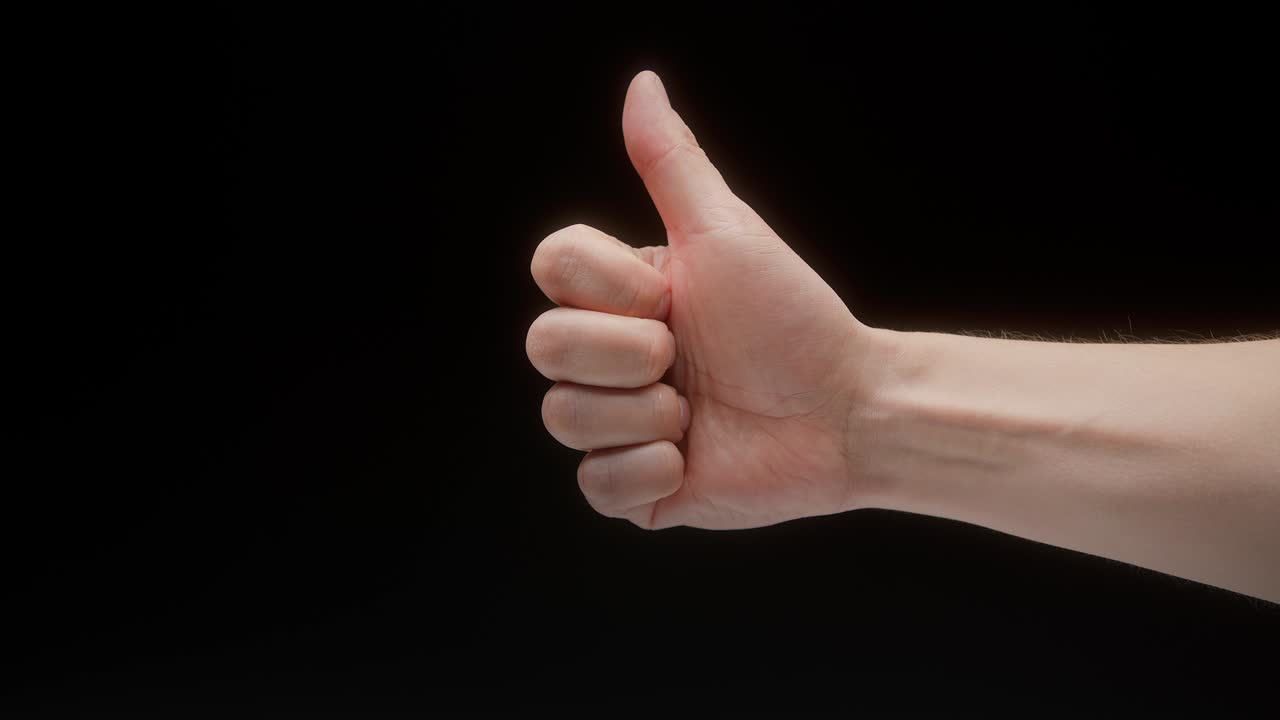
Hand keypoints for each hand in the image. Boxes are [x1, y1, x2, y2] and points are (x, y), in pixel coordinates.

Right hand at [527, 71, 881, 529]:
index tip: (673, 296)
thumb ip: (671, 163)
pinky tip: (693, 457)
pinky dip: (648, 470)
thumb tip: (642, 83)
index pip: (551, 272)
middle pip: (544, 348)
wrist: (846, 409)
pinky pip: (595, 486)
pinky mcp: (636, 488)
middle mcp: (608, 357)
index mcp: (618, 295)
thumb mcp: (724, 233)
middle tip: (686, 358)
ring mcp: (617, 424)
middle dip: (628, 354)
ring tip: (699, 412)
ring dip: (646, 414)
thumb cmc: (792, 315)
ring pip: (564, 417)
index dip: (610, 289)